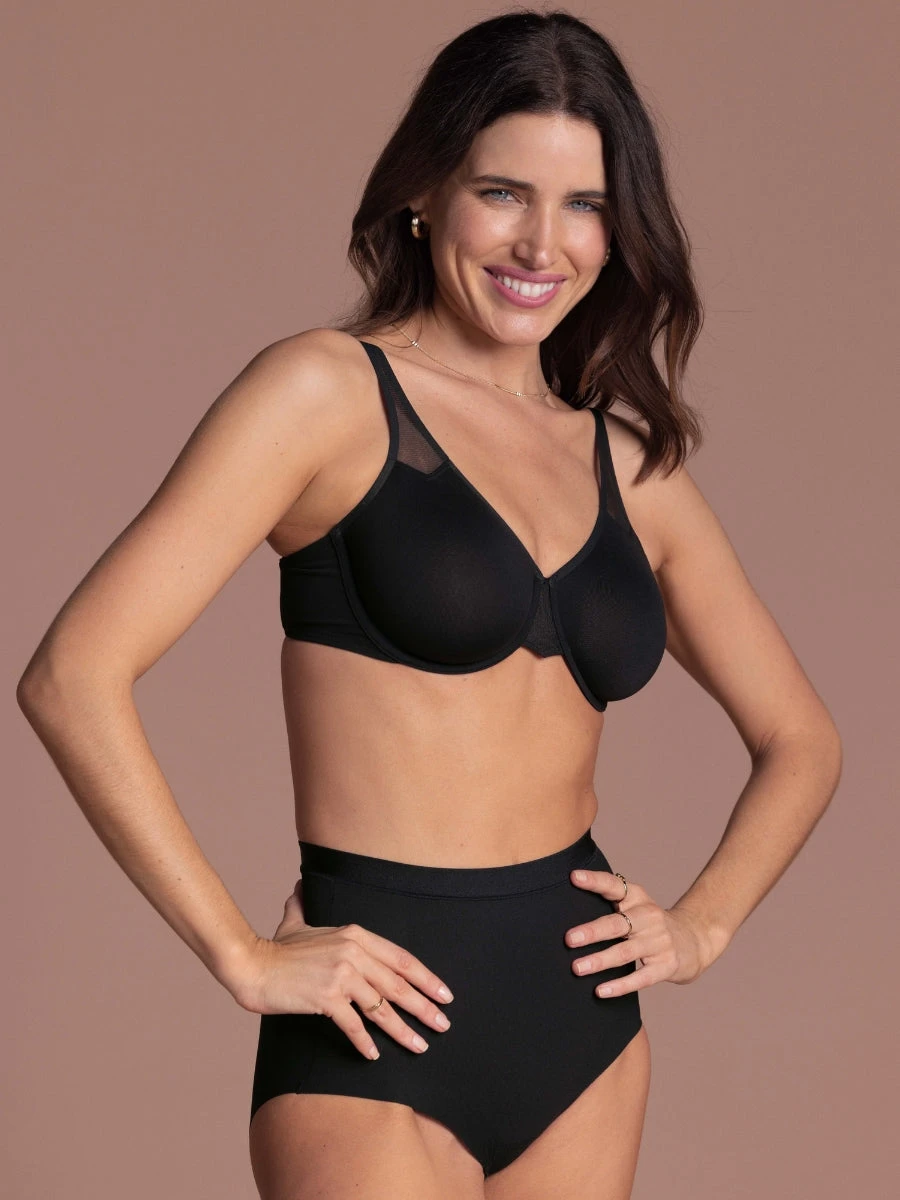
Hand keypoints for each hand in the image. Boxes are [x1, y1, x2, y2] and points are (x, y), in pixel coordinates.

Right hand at [233, 878, 454, 1061]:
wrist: (251, 965)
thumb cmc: (276, 949)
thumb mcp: (295, 921)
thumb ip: (303, 904)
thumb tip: (300, 886)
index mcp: (355, 934)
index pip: (401, 958)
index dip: (425, 978)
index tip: (443, 994)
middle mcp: (353, 952)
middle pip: (398, 984)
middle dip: (424, 1007)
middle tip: (443, 1025)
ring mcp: (340, 975)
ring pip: (382, 1007)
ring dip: (403, 1030)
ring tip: (420, 1046)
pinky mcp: (326, 998)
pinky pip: (353, 1024)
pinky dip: (364, 1042)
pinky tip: (374, 1055)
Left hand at [566, 867, 722, 997]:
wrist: (694, 940)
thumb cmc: (650, 923)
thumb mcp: (635, 904)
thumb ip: (609, 901)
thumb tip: (563, 905)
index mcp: (637, 898)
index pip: (615, 885)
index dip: (595, 881)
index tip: (574, 877)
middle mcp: (649, 917)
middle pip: (617, 923)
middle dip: (592, 931)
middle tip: (569, 939)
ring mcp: (659, 942)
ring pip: (625, 952)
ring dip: (600, 961)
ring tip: (577, 968)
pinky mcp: (666, 966)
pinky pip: (641, 978)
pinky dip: (620, 985)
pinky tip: (600, 991)